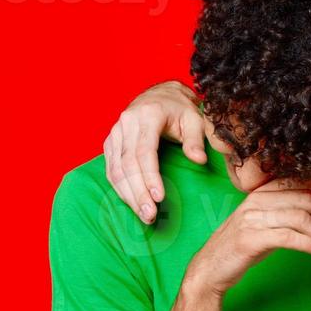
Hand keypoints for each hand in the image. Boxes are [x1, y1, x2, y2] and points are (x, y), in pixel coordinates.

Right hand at [105, 81, 210, 223]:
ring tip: (143, 215)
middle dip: (138, 193)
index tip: (159, 198)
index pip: (145, 152)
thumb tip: (199, 160)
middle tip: (150, 215)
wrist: (161, 95)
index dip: (150, 177)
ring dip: (128, 195)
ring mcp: (115, 133)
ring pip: (116, 169)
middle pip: (127, 164)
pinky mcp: (111, 143)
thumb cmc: (181, 109)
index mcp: (147, 115)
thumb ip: (196, 140)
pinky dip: (120, 188)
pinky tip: (132, 203)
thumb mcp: (195, 119)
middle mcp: (126, 123)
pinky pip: (111, 169)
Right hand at [184, 175, 310, 296]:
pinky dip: (309, 243)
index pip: (303, 180)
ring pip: (300, 216)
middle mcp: (257, 200)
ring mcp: (252, 218)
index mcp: (263, 192)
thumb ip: (296, 212)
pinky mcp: (250, 238)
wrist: (211, 268)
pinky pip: (288, 236)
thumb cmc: (244, 246)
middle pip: (306, 197)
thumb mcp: (272, 224)